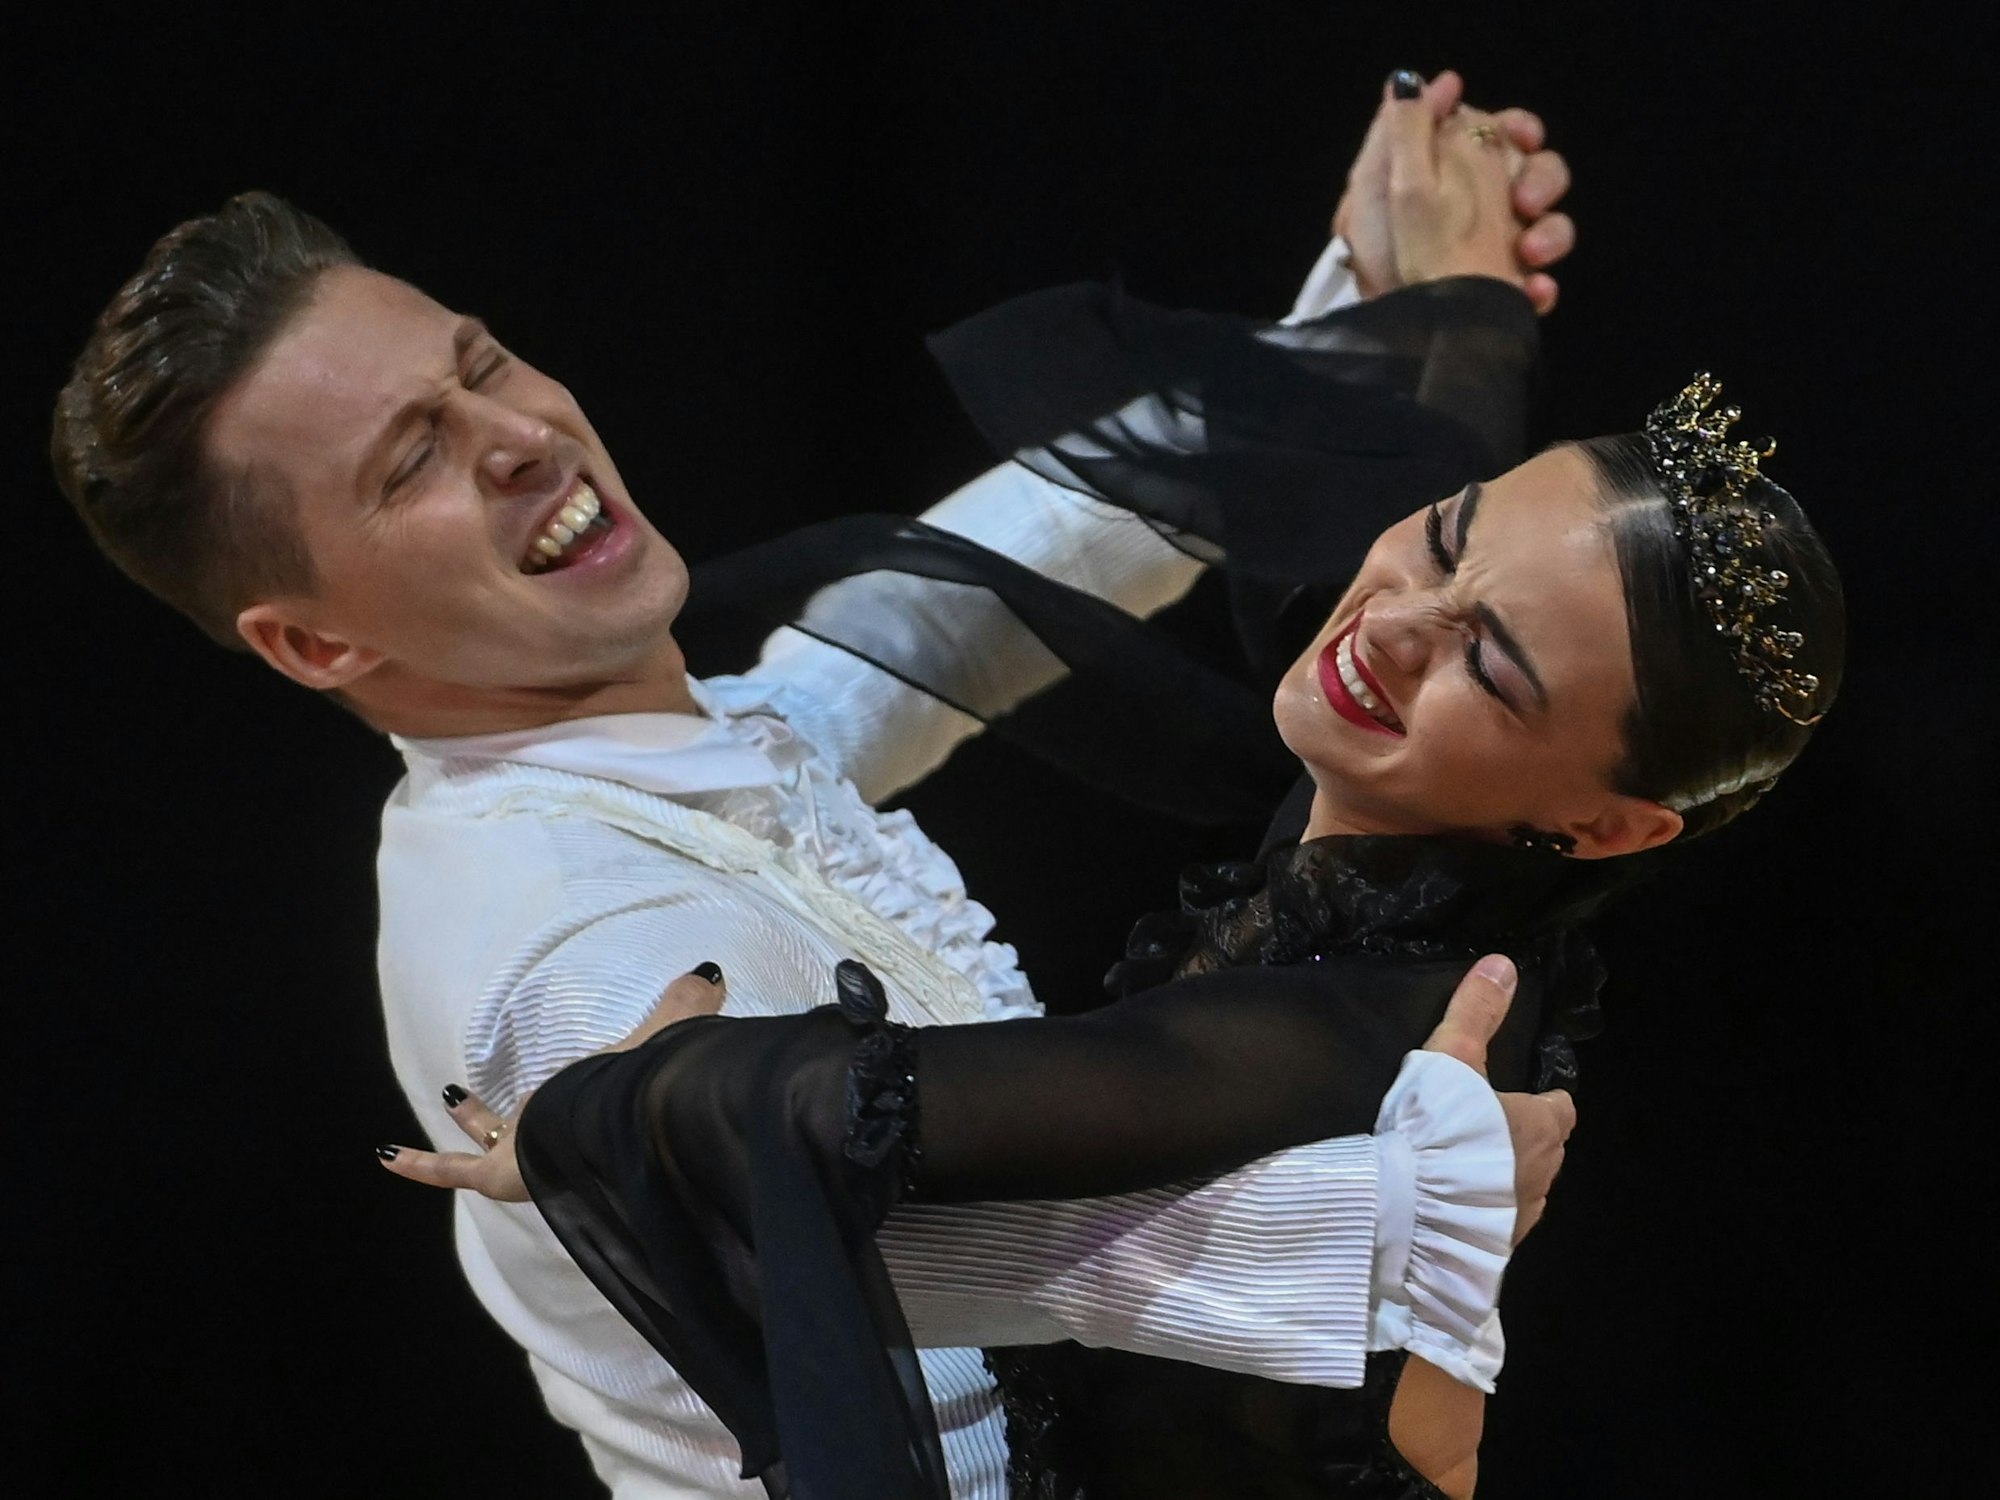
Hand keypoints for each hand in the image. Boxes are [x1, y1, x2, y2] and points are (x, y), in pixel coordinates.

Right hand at [375, 964, 728, 1203]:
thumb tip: (711, 970)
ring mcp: (531, 1157)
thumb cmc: (652, 1086)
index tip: (565, 1070)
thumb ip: (687, 1004)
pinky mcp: (503, 1174)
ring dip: (471, 1128)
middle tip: (488, 1094)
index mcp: (602, 1107)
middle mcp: (567, 1136)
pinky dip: (423, 1166)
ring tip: (448, 1100)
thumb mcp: (670, 1031)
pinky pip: (453, 1170)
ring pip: (492, 1145)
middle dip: (512, 1111)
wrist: (630, 1128)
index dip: (572, 1083)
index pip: (582, 1094)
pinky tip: (388, 1157)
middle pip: (532, 1124)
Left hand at [1334, 70, 1574, 313]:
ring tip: (1530, 254)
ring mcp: (1490, 254)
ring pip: (1549, 223)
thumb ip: (1407, 129)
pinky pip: (1542, 280)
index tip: (1519, 137)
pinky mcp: (1502, 296)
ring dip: (1550, 233)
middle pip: (1532, 170)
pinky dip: (1541, 285)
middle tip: (1525, 201)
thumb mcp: (1391, 187)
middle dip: (1541, 179)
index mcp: (1442, 178)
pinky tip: (1531, 291)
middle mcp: (1470, 211)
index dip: (1513, 128)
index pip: (1490, 133)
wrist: (1406, 345)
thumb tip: (1416, 81)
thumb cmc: (1393, 261)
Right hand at [1419, 953, 1576, 1246]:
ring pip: (1524, 1190)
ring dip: (1504, 1180)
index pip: (1561, 1110)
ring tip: (1464, 1170)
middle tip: (1485, 1131)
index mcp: (1542, 1125)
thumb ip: (1477, 1011)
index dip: (1545, 1102)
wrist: (1416, 1211)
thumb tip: (1503, 964)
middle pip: (1546, 1151)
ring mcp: (1522, 1216)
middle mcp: (1543, 1173)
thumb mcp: (1453, 1054)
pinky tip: (1452, 1206)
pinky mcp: (1496, 1247)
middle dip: (1523, 1142)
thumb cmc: (1442, 1125)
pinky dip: (1483, 1211)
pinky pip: (1497, 1223)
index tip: (1521, 1097)